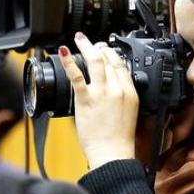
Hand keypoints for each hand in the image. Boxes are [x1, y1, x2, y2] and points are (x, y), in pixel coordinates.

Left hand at [61, 32, 139, 169]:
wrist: (113, 153)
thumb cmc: (119, 139)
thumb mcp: (128, 113)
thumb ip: (121, 98)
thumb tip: (111, 90)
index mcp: (129, 92)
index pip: (122, 64)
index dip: (112, 53)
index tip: (105, 49)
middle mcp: (117, 89)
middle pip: (109, 59)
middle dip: (99, 48)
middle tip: (90, 43)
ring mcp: (102, 93)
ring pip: (96, 61)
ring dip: (87, 46)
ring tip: (79, 39)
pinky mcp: (87, 99)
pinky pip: (77, 76)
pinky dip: (70, 62)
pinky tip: (64, 52)